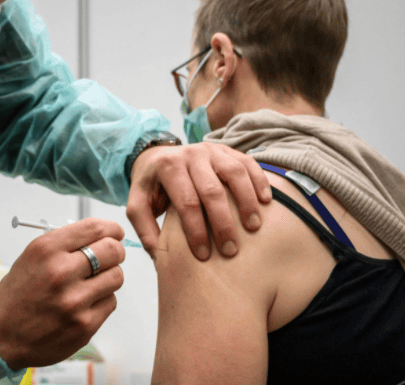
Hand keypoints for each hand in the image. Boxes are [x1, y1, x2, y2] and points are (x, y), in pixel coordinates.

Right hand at [0, 218, 124, 369]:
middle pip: (113, 251)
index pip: (95, 228)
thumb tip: (100, 235)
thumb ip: (64, 244)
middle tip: (109, 257)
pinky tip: (85, 303)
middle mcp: (60, 272)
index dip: (111, 229)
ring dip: (109, 277)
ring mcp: (74, 300)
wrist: (0, 336)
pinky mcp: (84, 325)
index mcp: (46, 250)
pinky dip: (102, 300)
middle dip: (114, 252)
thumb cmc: (17, 296)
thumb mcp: (31, 257)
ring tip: (92, 283)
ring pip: (117, 276)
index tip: (114, 233)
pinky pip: (111, 302)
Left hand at [126, 143, 271, 260]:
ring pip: (234, 173)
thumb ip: (145, 229)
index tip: (204, 255)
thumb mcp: (138, 205)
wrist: (158, 156)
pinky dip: (259, 181)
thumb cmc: (152, 187)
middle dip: (223, 223)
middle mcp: (191, 154)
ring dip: (246, 201)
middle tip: (231, 250)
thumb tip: (160, 256)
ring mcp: (211, 149)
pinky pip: (248, 163)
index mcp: (167, 167)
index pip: (186, 202)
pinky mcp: (227, 150)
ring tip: (253, 227)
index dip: (196, 230)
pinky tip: (266, 202)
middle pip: (212, 190)